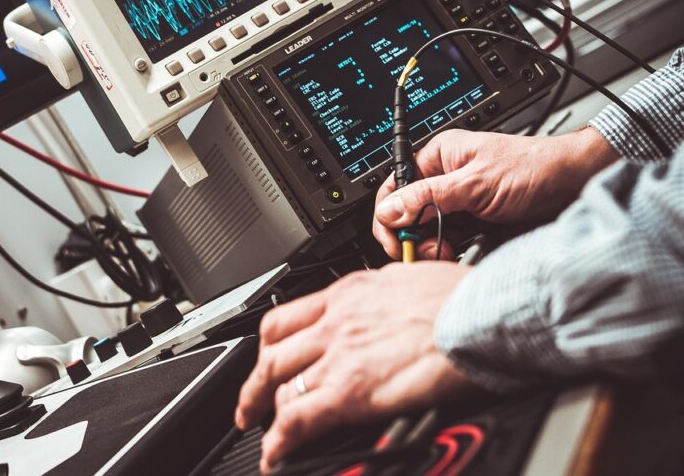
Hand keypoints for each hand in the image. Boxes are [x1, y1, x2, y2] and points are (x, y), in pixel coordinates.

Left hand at [235, 262, 475, 472]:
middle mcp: (336, 321)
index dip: (270, 344)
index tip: (267, 357)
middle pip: (273, 352)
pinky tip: (275, 455)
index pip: (288, 317)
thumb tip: (387, 306)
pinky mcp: (350, 391)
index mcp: (350, 293)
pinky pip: (298, 419)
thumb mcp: (410, 278)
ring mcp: (339, 356)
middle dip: (255, 381)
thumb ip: (386, 296)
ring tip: (260, 427)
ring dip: (263, 409)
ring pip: (279, 384)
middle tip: (249, 400)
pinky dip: (279, 441)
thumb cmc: (464, 296)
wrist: (483, 310)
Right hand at [373, 128, 616, 258]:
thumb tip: (389, 210)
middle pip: (408, 215)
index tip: (397, 240)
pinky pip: (451, 242)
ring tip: (449, 252)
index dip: (389, 216)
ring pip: (428, 232)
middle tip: (429, 250)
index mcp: (437, 158)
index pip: (394, 188)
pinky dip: (452, 252)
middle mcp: (445, 180)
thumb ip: (428, 198)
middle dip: (414, 236)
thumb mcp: (474, 183)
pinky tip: (460, 254)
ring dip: (434, 246)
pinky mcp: (475, 224)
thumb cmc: (534, 168)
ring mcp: (460, 203)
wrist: (577, 185)